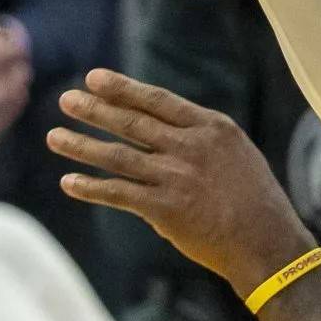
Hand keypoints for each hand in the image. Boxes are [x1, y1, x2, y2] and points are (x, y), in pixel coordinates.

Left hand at [49, 68, 313, 296]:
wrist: (267, 242)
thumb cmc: (254, 199)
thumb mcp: (235, 153)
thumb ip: (198, 138)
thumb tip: (158, 131)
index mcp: (210, 128)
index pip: (157, 100)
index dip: (122, 88)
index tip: (94, 78)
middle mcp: (190, 147)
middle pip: (131, 122)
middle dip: (94, 109)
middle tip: (65, 99)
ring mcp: (176, 177)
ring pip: (118, 155)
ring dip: (82, 145)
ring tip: (53, 136)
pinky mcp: (165, 209)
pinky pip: (118, 193)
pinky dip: (90, 187)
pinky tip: (68, 181)